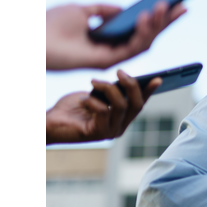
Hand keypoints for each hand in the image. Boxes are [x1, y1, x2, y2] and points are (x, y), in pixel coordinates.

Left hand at [46, 1, 185, 69]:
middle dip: (165, 21)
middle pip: (146, 35)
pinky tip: (146, 18)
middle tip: (183, 7)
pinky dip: (141, 33)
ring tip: (164, 8)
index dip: (156, 16)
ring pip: (144, 42)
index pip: (138, 27)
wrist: (32, 38)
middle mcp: (112, 48)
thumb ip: (104, 10)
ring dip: (156, 25)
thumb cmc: (51, 24)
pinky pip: (132, 48)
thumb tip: (125, 9)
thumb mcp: (82, 9)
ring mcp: (111, 56)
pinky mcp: (107, 61)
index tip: (172, 3)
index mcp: (107, 36)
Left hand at [46, 70, 160, 143]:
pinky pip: (104, 111)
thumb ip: (110, 91)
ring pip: (121, 105)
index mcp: (121, 118)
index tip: (157, 79)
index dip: (149, 91)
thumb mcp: (95, 94)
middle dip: (131, 85)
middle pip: (136, 104)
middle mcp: (119, 127)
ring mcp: (110, 132)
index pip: (140, 104)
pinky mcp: (98, 134)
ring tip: (93, 81)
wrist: (49, 122)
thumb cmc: (70, 108)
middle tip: (119, 72)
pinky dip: (93, 100)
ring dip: (107, 89)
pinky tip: (82, 100)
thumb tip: (125, 80)